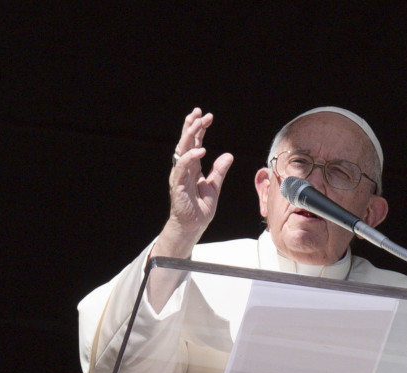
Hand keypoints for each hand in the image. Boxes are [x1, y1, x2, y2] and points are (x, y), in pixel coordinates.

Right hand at [153, 108, 233, 258]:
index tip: (207, 116)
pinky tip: (201, 149)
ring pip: (182, 150)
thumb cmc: (200, 209)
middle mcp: (184, 168)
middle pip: (186, 142)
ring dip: (190, 135)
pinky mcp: (177, 185)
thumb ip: (219, 171)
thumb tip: (228, 155)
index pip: (195, 143)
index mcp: (192, 167)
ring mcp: (179, 175)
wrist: (192, 226)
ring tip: (198, 123)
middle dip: (192, 126)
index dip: (199, 129)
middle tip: (200, 112)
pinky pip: (182, 167)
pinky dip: (190, 157)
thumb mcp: (214, 186)